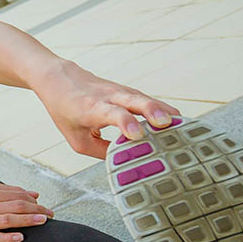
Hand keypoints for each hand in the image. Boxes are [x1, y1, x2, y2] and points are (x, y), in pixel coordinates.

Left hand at [36, 62, 180, 158]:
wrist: (59, 78)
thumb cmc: (66, 111)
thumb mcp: (76, 138)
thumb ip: (100, 151)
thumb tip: (125, 162)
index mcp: (91, 109)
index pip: (111, 114)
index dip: (125, 123)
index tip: (137, 135)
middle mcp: (108, 97)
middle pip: (133, 101)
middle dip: (151, 111)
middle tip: (167, 124)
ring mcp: (120, 91)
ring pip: (144, 99)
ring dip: (163, 110)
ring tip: (183, 125)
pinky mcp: (127, 91)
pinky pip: (147, 100)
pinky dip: (162, 109)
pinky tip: (177, 120)